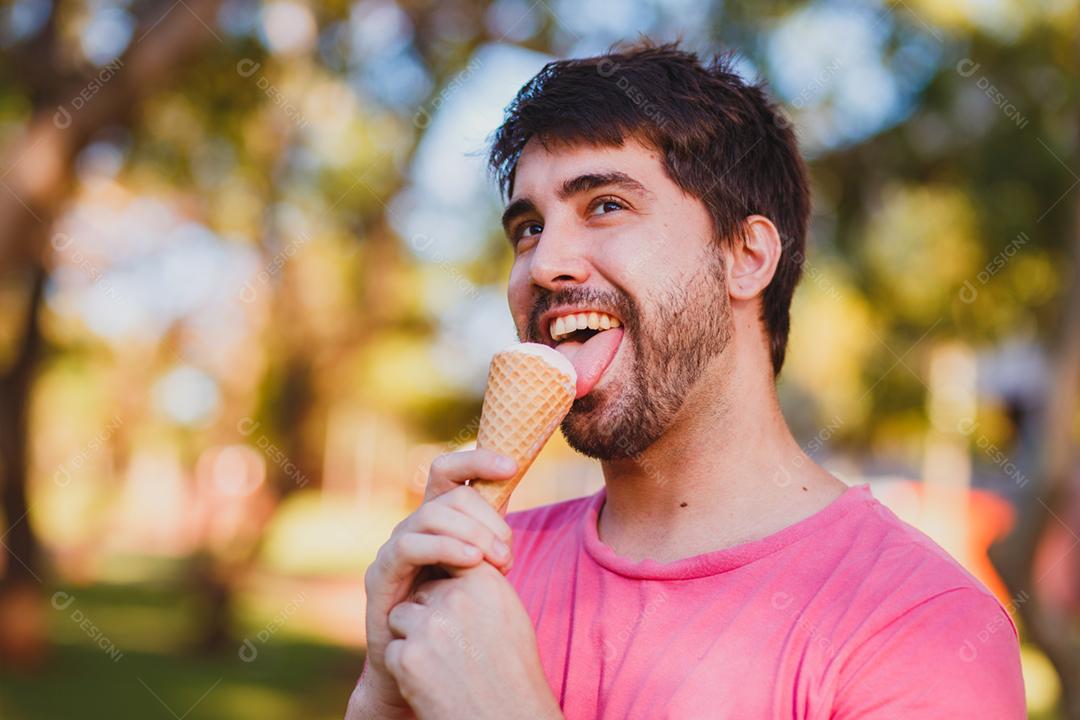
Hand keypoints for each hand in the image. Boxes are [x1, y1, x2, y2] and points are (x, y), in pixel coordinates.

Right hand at [348, 449, 518, 718]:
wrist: (427, 666)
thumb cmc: (461, 617)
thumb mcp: (485, 573)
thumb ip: (497, 541)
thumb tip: (535, 513)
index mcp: (440, 519)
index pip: (451, 471)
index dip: (478, 459)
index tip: (512, 465)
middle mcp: (414, 526)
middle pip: (450, 494)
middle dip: (486, 517)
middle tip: (509, 552)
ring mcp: (394, 547)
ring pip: (431, 514)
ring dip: (471, 532)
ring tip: (498, 560)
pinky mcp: (380, 574)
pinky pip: (410, 545)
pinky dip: (445, 548)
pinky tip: (471, 562)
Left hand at [384, 561, 561, 719]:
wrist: (507, 719)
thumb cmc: (512, 668)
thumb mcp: (508, 613)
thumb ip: (480, 583)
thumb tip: (459, 558)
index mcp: (485, 583)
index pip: (448, 564)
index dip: (449, 591)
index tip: (461, 613)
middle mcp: (457, 598)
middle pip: (423, 591)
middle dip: (430, 614)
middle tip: (457, 646)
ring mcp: (430, 627)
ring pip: (403, 616)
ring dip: (416, 638)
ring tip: (446, 664)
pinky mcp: (409, 657)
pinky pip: (395, 649)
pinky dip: (408, 668)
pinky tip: (434, 683)